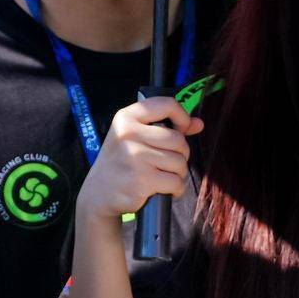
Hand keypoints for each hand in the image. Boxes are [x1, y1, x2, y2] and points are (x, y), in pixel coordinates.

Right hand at [84, 92, 197, 227]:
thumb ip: (167, 127)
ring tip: (163, 177)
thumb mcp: (136, 137)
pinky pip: (176, 182)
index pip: (166, 105)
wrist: (99, 193)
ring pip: (179, 162)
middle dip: (181, 154)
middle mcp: (129, 134)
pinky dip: (176, 189)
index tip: (184, 129)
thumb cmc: (122, 162)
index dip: (182, 117)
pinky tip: (164, 190)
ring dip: (178, 173)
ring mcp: (135, 157)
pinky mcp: (141, 180)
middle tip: (169, 163)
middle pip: (178, 139)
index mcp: (126, 117)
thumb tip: (199, 123)